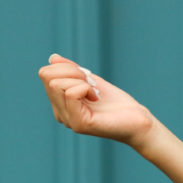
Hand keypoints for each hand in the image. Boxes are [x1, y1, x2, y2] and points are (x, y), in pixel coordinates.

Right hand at [38, 54, 154, 148]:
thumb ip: (71, 71)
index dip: (66, 67)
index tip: (86, 77)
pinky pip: (71, 93)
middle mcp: (60, 113)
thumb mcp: (90, 81)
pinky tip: (97, 98)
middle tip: (91, 83)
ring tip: (95, 92)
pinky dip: (86, 88)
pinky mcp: (79, 124)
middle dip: (72, 71)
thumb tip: (53, 58)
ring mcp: (68, 120)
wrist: (137, 122)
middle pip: (47, 75)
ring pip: (56, 83)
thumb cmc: (116, 103)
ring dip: (81, 80)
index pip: (45, 73)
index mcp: (59, 103)